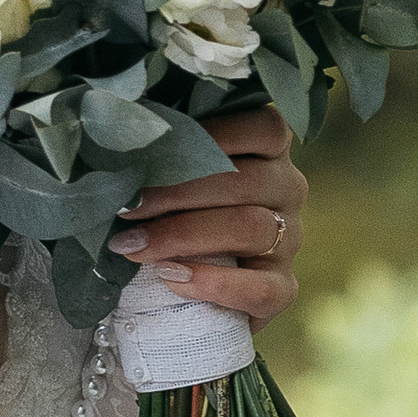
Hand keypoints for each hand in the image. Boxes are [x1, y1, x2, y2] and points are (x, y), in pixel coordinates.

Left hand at [109, 104, 306, 328]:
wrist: (186, 284)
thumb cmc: (176, 206)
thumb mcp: (179, 171)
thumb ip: (170, 152)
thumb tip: (128, 142)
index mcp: (271, 149)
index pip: (264, 128)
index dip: (214, 135)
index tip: (153, 151)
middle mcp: (289, 188)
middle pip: (245, 181)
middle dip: (176, 193)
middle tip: (127, 207)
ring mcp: (290, 239)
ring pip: (250, 228)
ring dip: (184, 236)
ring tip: (134, 246)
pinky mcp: (284, 287)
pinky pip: (261, 288)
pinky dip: (214, 284)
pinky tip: (171, 279)